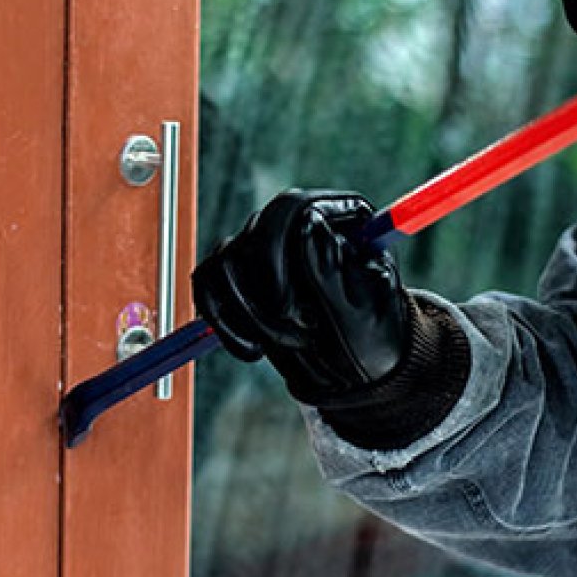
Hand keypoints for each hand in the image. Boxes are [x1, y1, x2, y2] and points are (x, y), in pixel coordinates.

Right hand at [192, 190, 408, 401]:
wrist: (356, 369)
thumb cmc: (370, 337)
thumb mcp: (360, 312)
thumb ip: (331, 267)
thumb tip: (309, 219)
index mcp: (341, 217)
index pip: (291, 208)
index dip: (276, 257)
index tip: (288, 311)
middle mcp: (299, 222)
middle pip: (255, 233)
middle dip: (265, 294)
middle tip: (294, 334)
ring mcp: (265, 245)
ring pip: (225, 259)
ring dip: (247, 314)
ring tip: (284, 346)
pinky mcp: (238, 273)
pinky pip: (207, 281)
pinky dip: (221, 321)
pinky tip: (251, 349)